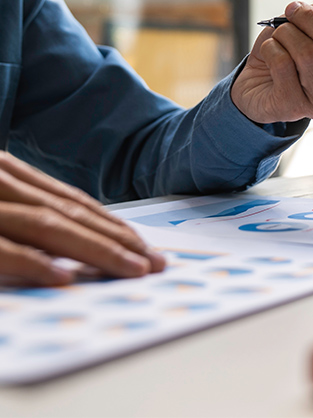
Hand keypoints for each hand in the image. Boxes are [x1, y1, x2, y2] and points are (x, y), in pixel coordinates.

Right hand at [0, 151, 164, 285]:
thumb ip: (20, 212)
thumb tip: (61, 246)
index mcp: (4, 173)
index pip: (69, 200)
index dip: (111, 223)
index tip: (144, 245)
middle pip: (69, 213)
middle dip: (119, 239)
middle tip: (157, 262)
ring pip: (47, 225)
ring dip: (97, 249)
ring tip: (134, 270)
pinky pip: (1, 249)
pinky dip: (34, 261)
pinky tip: (64, 278)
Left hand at [232, 0, 312, 123]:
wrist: (258, 84)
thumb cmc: (292, 53)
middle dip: (310, 19)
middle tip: (294, 10)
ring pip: (308, 54)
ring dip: (287, 33)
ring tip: (280, 34)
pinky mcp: (294, 107)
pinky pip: (283, 64)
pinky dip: (271, 48)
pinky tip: (270, 53)